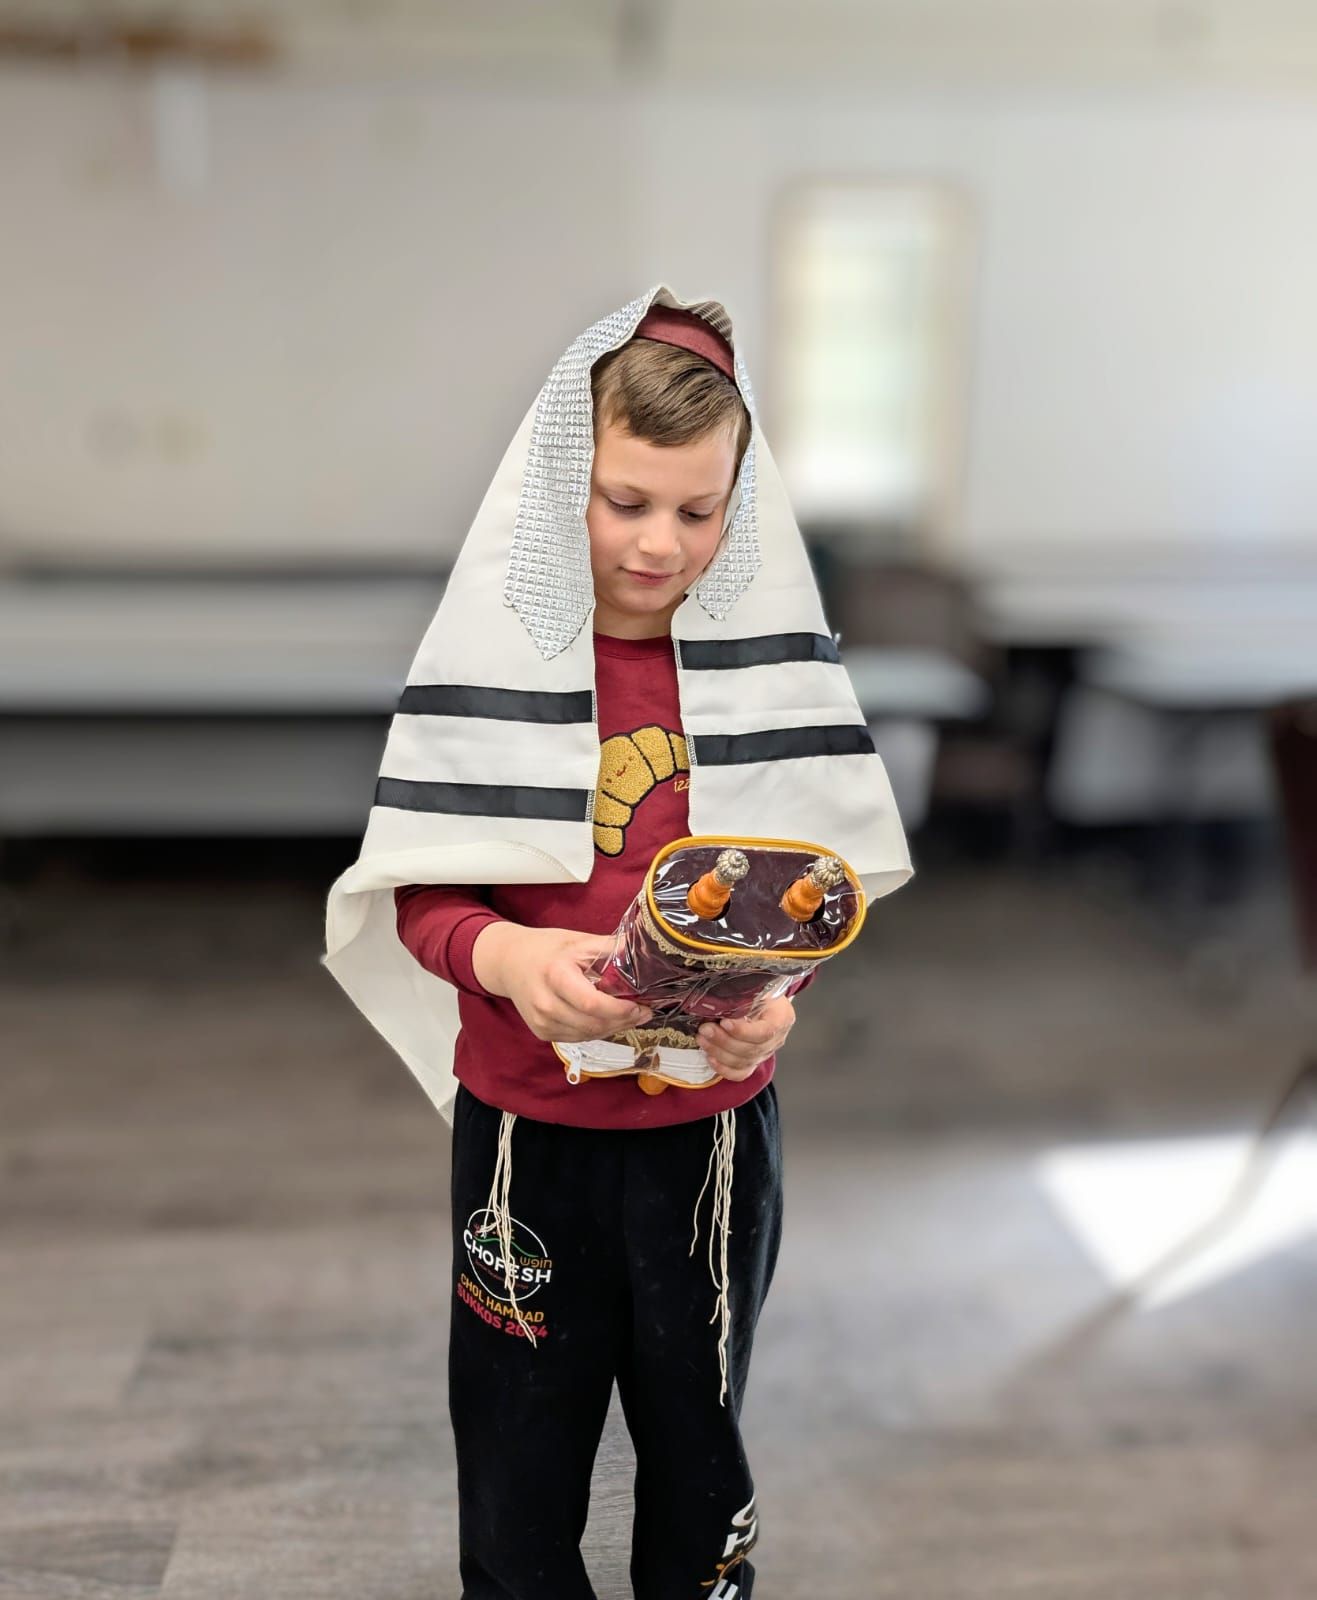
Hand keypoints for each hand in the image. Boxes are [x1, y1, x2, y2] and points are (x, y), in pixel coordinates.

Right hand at [472, 923, 651, 1043]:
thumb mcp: (578, 941)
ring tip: (629, 1015)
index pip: (592, 1004)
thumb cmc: (546, 949)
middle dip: (623, 1021)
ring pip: (588, 1035)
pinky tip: (607, 1019)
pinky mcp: (541, 1032)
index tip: (640, 1005)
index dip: (619, 1010)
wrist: (509, 962)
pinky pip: (577, 1038)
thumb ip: (612, 948)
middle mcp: (545, 1003)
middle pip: (592, 1024)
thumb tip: (645, 951)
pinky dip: (596, 1031)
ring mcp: (541, 1022)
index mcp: (555, 976)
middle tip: (643, 1012)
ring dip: (612, 1028)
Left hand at [697, 995, 795, 1081]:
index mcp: (781, 1018)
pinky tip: (710, 1058)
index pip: (765, 1032)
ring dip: (719, 1052)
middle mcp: (776, 1039)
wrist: (765, 1001)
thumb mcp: (756, 986)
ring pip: (743, 1062)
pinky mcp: (754, 1062)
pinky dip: (724, 1068)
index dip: (743, 1031)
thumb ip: (742, 995)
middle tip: (704, 1029)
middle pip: (752, 1049)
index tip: (724, 1022)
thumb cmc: (760, 991)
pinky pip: (740, 1073)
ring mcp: (766, 1053)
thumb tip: (718, 1000)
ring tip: (702, 1039)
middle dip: (724, 1041)